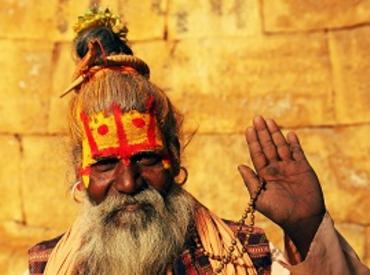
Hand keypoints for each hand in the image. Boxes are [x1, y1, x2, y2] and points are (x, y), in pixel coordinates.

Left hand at [238, 116, 325, 257]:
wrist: (302, 219)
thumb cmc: (279, 212)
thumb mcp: (260, 198)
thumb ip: (251, 181)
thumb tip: (240, 165)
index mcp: (264, 175)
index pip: (257, 154)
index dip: (253, 141)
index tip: (249, 129)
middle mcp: (276, 168)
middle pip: (268, 146)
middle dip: (262, 133)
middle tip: (257, 118)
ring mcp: (289, 167)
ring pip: (281, 146)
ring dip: (275, 134)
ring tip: (269, 121)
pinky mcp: (303, 168)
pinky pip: (297, 152)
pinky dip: (294, 143)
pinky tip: (289, 133)